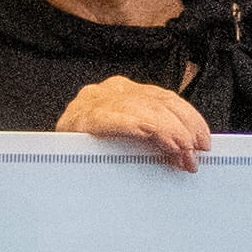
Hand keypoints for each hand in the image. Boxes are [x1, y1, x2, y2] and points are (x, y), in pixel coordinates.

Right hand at [53, 74, 210, 168]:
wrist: (47, 161)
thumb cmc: (89, 153)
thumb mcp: (124, 142)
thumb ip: (153, 140)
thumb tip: (187, 155)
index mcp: (123, 92)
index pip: (166, 98)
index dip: (190, 118)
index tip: (205, 142)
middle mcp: (110, 91)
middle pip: (158, 102)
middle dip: (182, 129)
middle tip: (195, 155)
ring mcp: (93, 102)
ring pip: (140, 108)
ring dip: (166, 131)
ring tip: (181, 151)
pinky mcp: (79, 118)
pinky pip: (111, 117)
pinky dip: (133, 124)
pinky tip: (149, 134)